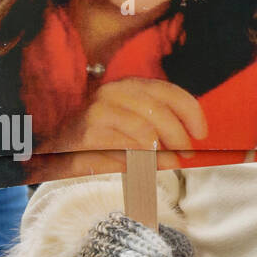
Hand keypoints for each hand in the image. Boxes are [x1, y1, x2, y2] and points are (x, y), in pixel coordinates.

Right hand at [45, 78, 208, 152]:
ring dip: (161, 155)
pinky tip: (143, 171)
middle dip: (179, 138)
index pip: (170, 92)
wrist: (54, 146)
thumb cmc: (103, 134)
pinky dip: (140, 166)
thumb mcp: (131, 118)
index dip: (192, 113)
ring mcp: (97, 114)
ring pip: (144, 136)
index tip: (202, 134)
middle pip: (160, 115)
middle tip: (186, 156)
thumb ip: (159, 121)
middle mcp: (113, 93)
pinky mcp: (85, 138)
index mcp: (129, 85)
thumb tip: (192, 140)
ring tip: (167, 165)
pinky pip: (124, 155)